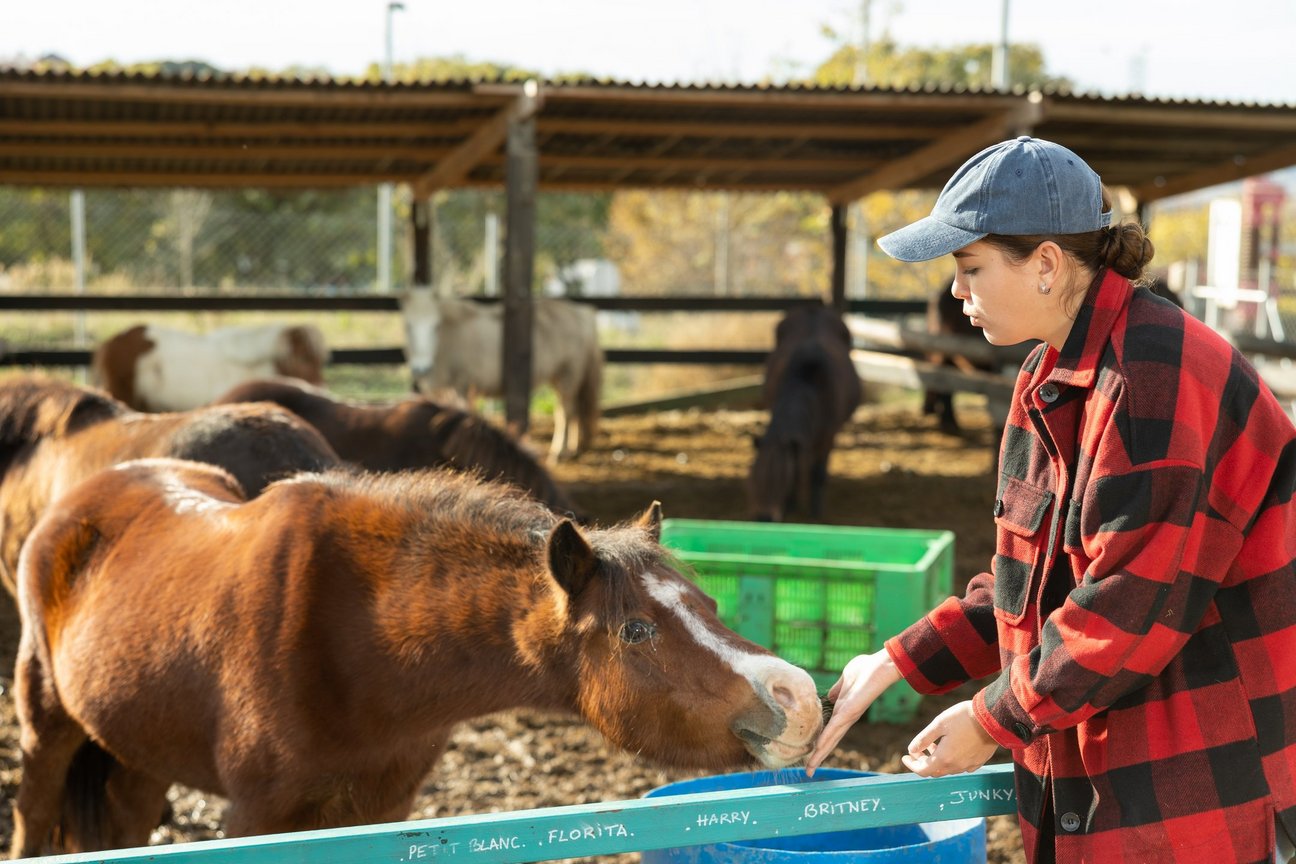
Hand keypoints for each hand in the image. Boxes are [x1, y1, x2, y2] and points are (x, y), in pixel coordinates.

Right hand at [805, 650, 901, 775]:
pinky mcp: (850, 711)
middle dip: (819, 756)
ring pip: (831, 739)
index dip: (821, 743)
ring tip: (810, 768)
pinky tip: (817, 749)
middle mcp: (847, 717)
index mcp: (845, 710)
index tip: (812, 754)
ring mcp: (849, 716)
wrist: (883, 665)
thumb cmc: (868, 669)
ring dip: (820, 754)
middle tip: (809, 771)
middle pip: (830, 740)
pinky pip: (834, 728)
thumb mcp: (846, 679)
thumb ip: (837, 689)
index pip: (831, 731)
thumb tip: (829, 697)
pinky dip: (825, 739)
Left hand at [900, 700, 997, 776]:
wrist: (993, 718)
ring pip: (947, 769)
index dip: (911, 765)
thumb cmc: (963, 718)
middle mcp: (956, 766)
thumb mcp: (938, 724)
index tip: (905, 757)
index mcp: (944, 758)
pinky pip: (960, 766)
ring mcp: (969, 765)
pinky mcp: (979, 761)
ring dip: (937, 760)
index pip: (922, 770)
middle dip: (923, 762)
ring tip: (933, 744)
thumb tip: (911, 750)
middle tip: (917, 750)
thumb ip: (923, 739)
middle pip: (934, 771)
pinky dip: (950, 760)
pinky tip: (950, 747)